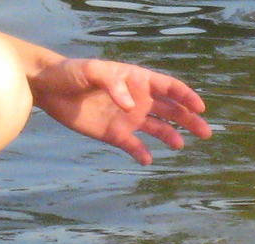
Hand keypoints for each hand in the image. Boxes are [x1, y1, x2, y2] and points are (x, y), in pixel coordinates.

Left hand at [29, 59, 211, 164]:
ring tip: (180, 145)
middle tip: (205, 132)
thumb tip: (131, 105)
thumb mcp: (91, 71)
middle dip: (188, 120)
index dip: (186, 97)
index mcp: (137, 80)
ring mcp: (128, 118)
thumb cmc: (71, 72)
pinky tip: (148, 159)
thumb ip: (113, 84)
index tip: (199, 107)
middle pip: (170, 110)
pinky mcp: (114, 134)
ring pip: (157, 128)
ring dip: (171, 136)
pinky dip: (142, 153)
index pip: (168, 88)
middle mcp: (137, 100)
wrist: (49, 89)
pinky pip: (134, 146)